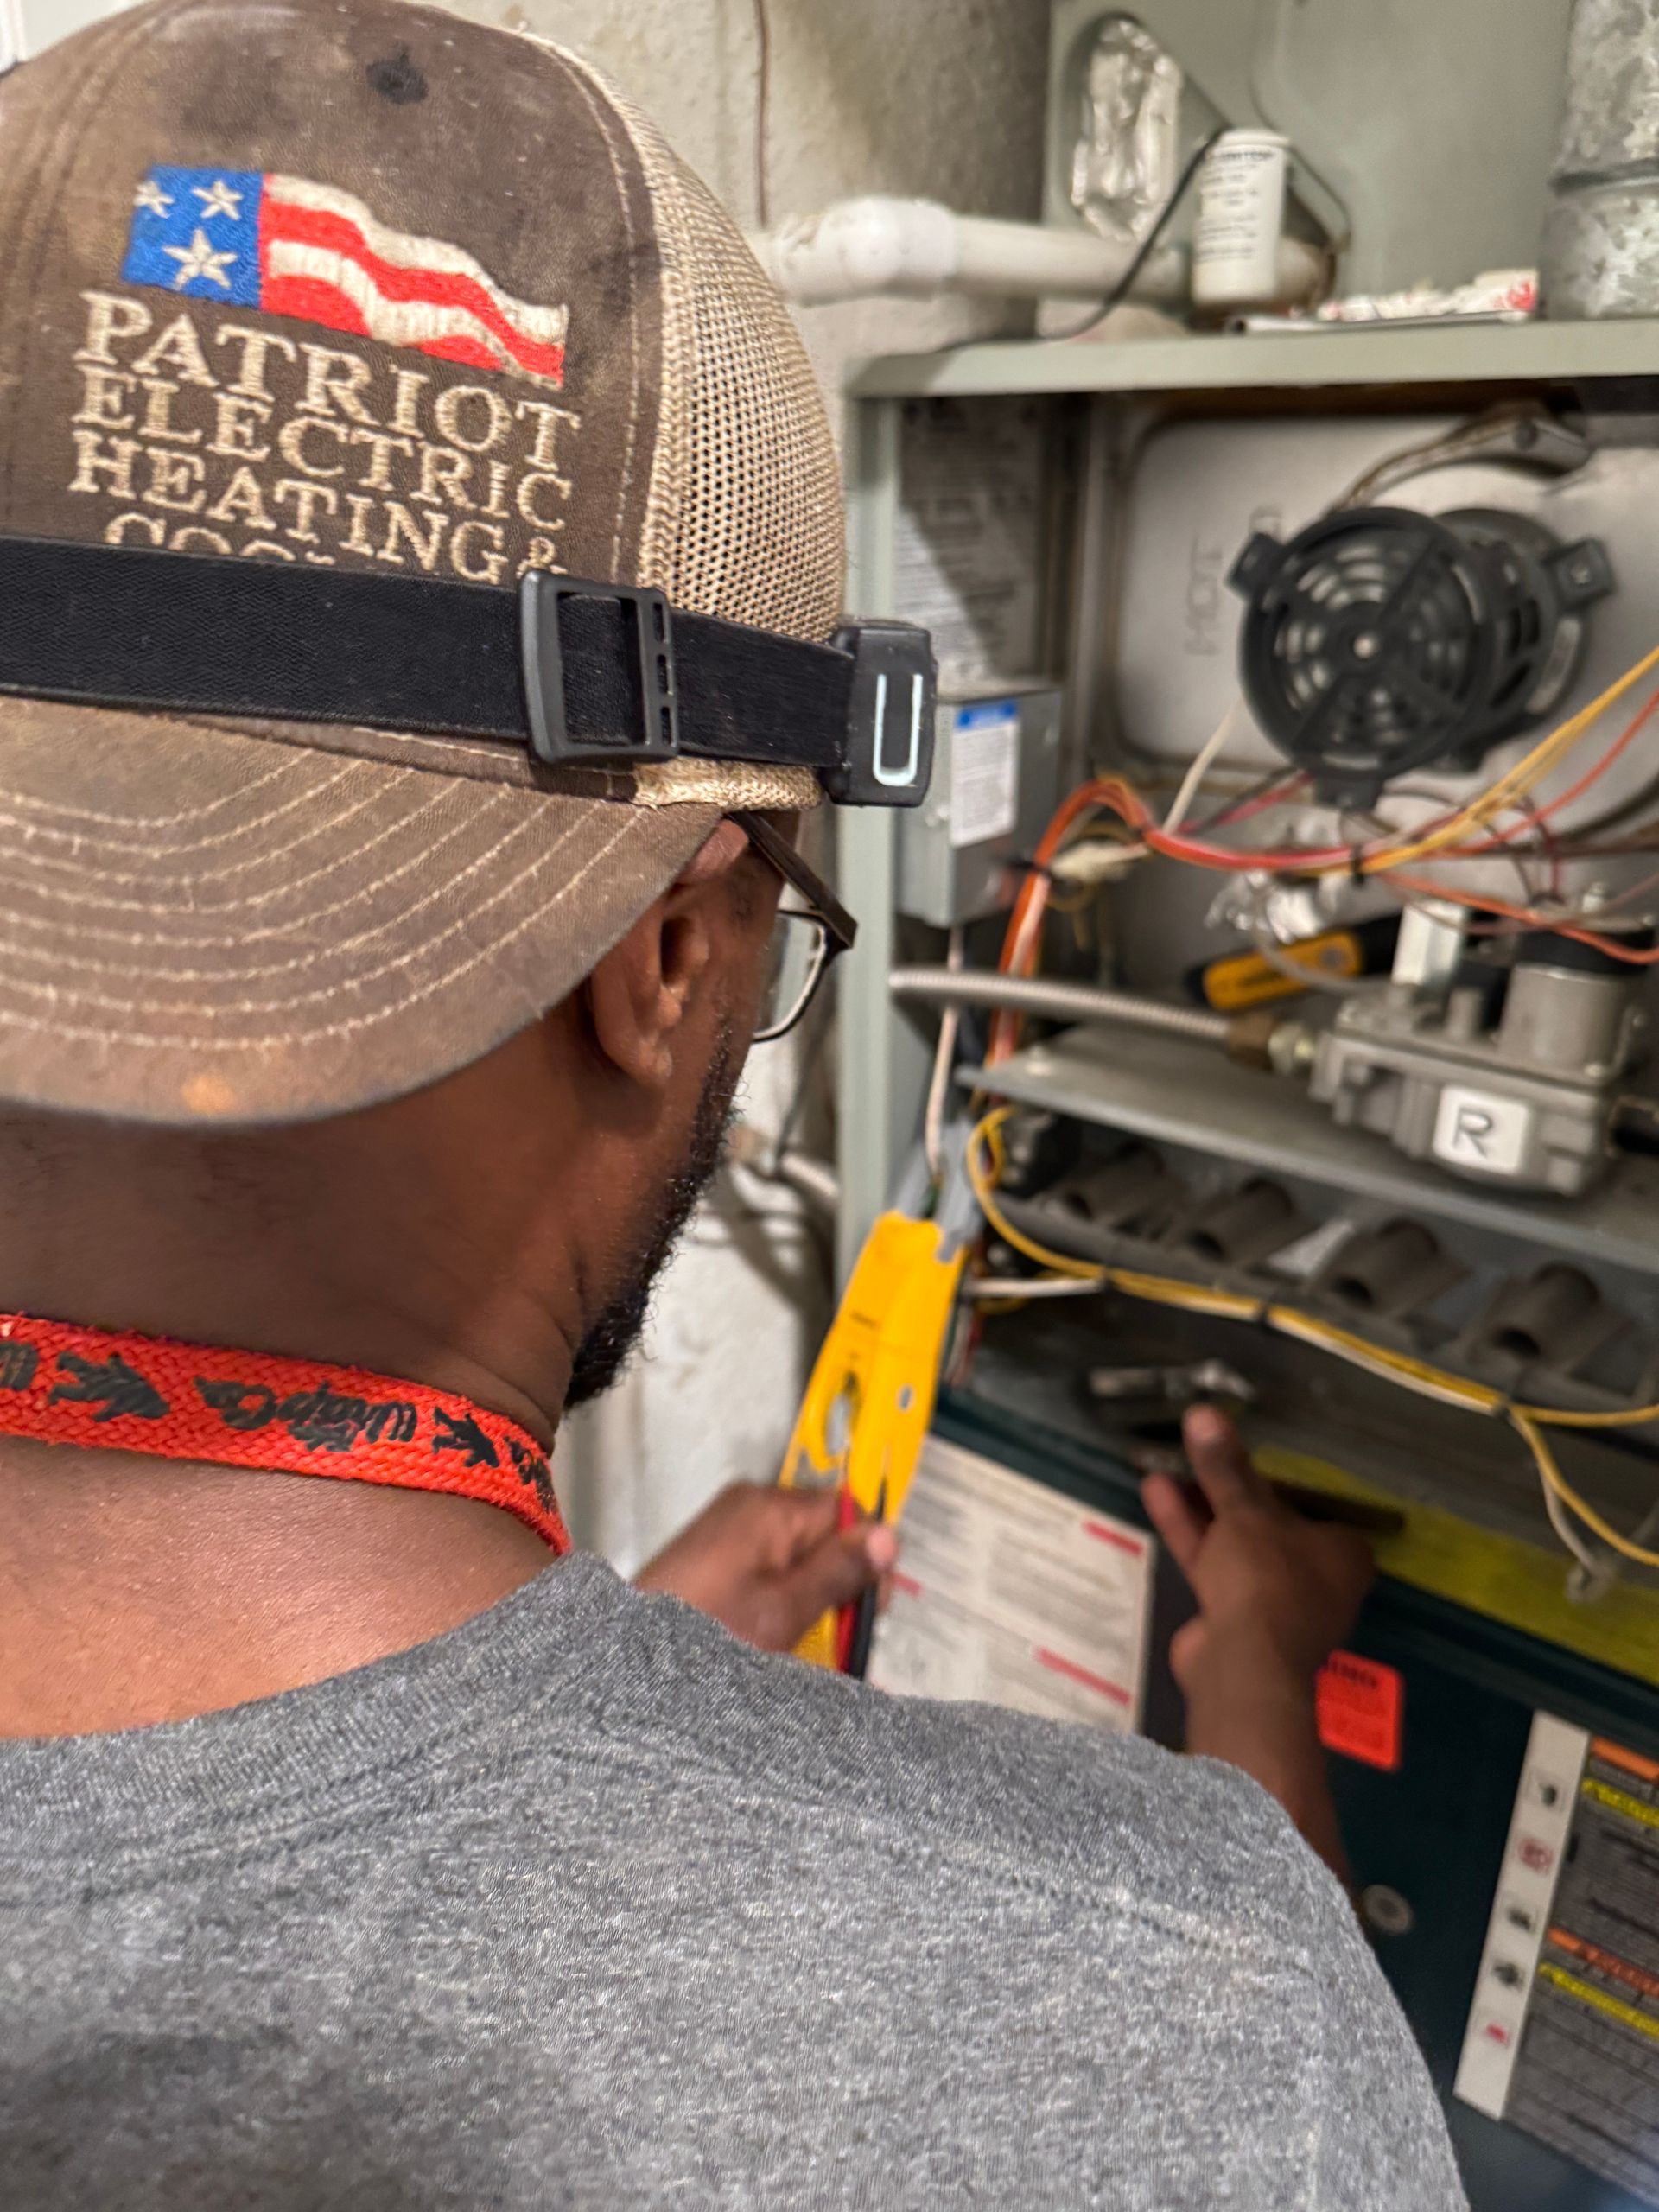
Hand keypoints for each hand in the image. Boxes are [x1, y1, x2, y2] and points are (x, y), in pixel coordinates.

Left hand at [634, 1481, 896, 1652]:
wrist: (626, 1662)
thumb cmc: (706, 1635)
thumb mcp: (784, 1611)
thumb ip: (838, 1571)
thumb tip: (889, 1534)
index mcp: (769, 1507)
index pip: (846, 1508)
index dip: (868, 1554)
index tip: (871, 1604)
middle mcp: (748, 1504)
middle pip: (821, 1530)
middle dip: (837, 1577)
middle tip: (836, 1632)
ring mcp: (726, 1528)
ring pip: (795, 1552)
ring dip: (809, 1592)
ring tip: (802, 1640)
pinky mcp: (711, 1554)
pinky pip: (765, 1565)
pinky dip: (778, 1596)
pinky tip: (772, 1633)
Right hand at [1142, 1405, 1373, 1697]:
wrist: (1242, 1664)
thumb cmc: (1267, 1578)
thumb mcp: (1246, 1512)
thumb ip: (1224, 1468)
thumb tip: (1204, 1412)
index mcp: (1342, 1553)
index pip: (1314, 1503)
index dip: (1279, 1476)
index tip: (1247, 1448)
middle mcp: (1315, 1578)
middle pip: (1268, 1521)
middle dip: (1230, 1487)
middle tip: (1202, 1447)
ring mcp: (1273, 1601)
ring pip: (1235, 1542)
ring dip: (1201, 1505)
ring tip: (1168, 1459)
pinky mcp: (1234, 1616)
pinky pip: (1212, 1563)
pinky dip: (1189, 1531)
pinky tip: (1157, 1492)